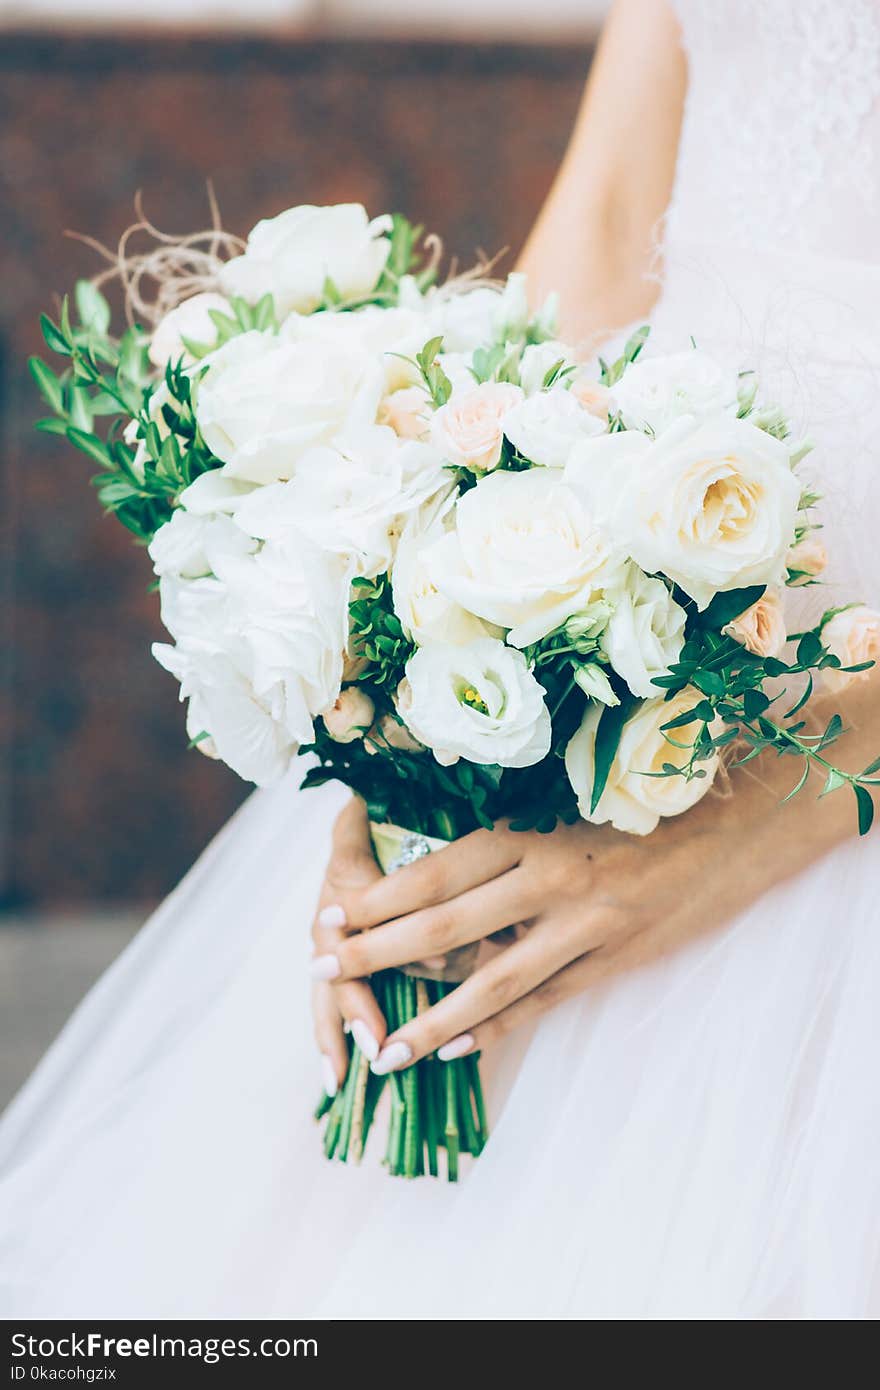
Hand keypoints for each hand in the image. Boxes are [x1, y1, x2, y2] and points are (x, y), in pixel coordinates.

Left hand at [311, 744, 856, 1075]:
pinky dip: (499, 1028)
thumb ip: (507, 835)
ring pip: (489, 982)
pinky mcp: (614, 960)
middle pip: (444, 927)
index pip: (433, 872)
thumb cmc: (641, 800)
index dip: (376, 901)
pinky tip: (458, 1052)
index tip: (329, 919)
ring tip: (382, 1050)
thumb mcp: (566, 801)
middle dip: (375, 954)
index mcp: (531, 830)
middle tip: (321, 971)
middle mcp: (550, 878)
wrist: (735, 822)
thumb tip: (431, 868)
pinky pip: (544, 1002)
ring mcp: (584, 927)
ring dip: (429, 1019)